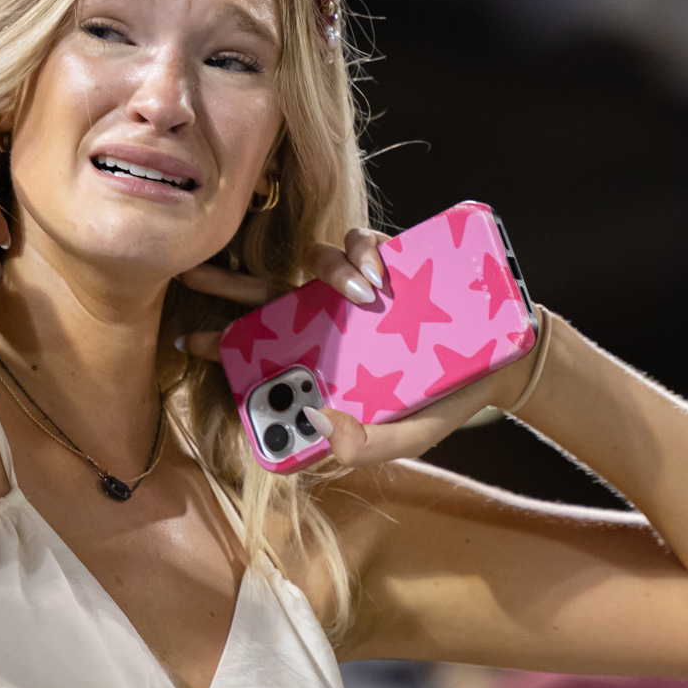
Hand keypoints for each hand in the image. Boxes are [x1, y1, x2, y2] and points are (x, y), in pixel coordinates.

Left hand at [177, 227, 537, 466]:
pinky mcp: (392, 260)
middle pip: (268, 291)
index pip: (261, 343)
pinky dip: (367, 251)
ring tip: (365, 294)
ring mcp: (358, 287)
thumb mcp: (405, 437)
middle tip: (193, 272)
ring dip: (330, 270)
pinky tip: (383, 274)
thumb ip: (367, 445)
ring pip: (317, 259)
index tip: (187, 341)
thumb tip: (321, 434)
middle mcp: (330, 316)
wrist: (501, 368)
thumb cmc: (440, 406)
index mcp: (323, 356)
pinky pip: (364, 241)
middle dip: (228, 282)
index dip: (222, 340)